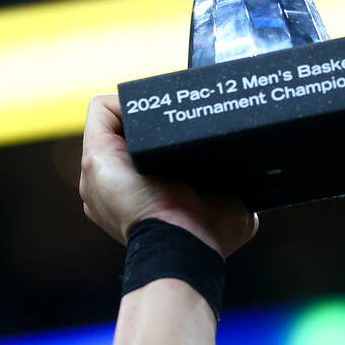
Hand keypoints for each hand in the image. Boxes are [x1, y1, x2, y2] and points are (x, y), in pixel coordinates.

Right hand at [80, 94, 257, 258]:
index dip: (162, 136)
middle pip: (125, 135)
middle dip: (150, 122)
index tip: (186, 129)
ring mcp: (98, 170)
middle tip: (175, 119)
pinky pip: (101, 110)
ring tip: (163, 114)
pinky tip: (149, 109)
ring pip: (112, 123)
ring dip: (139, 113)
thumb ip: (229, 190)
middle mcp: (110, 185)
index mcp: (136, 197)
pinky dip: (124, 102)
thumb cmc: (205, 235)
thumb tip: (250, 177)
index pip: (141, 153)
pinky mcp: (95, 153)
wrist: (182, 242)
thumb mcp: (226, 207)